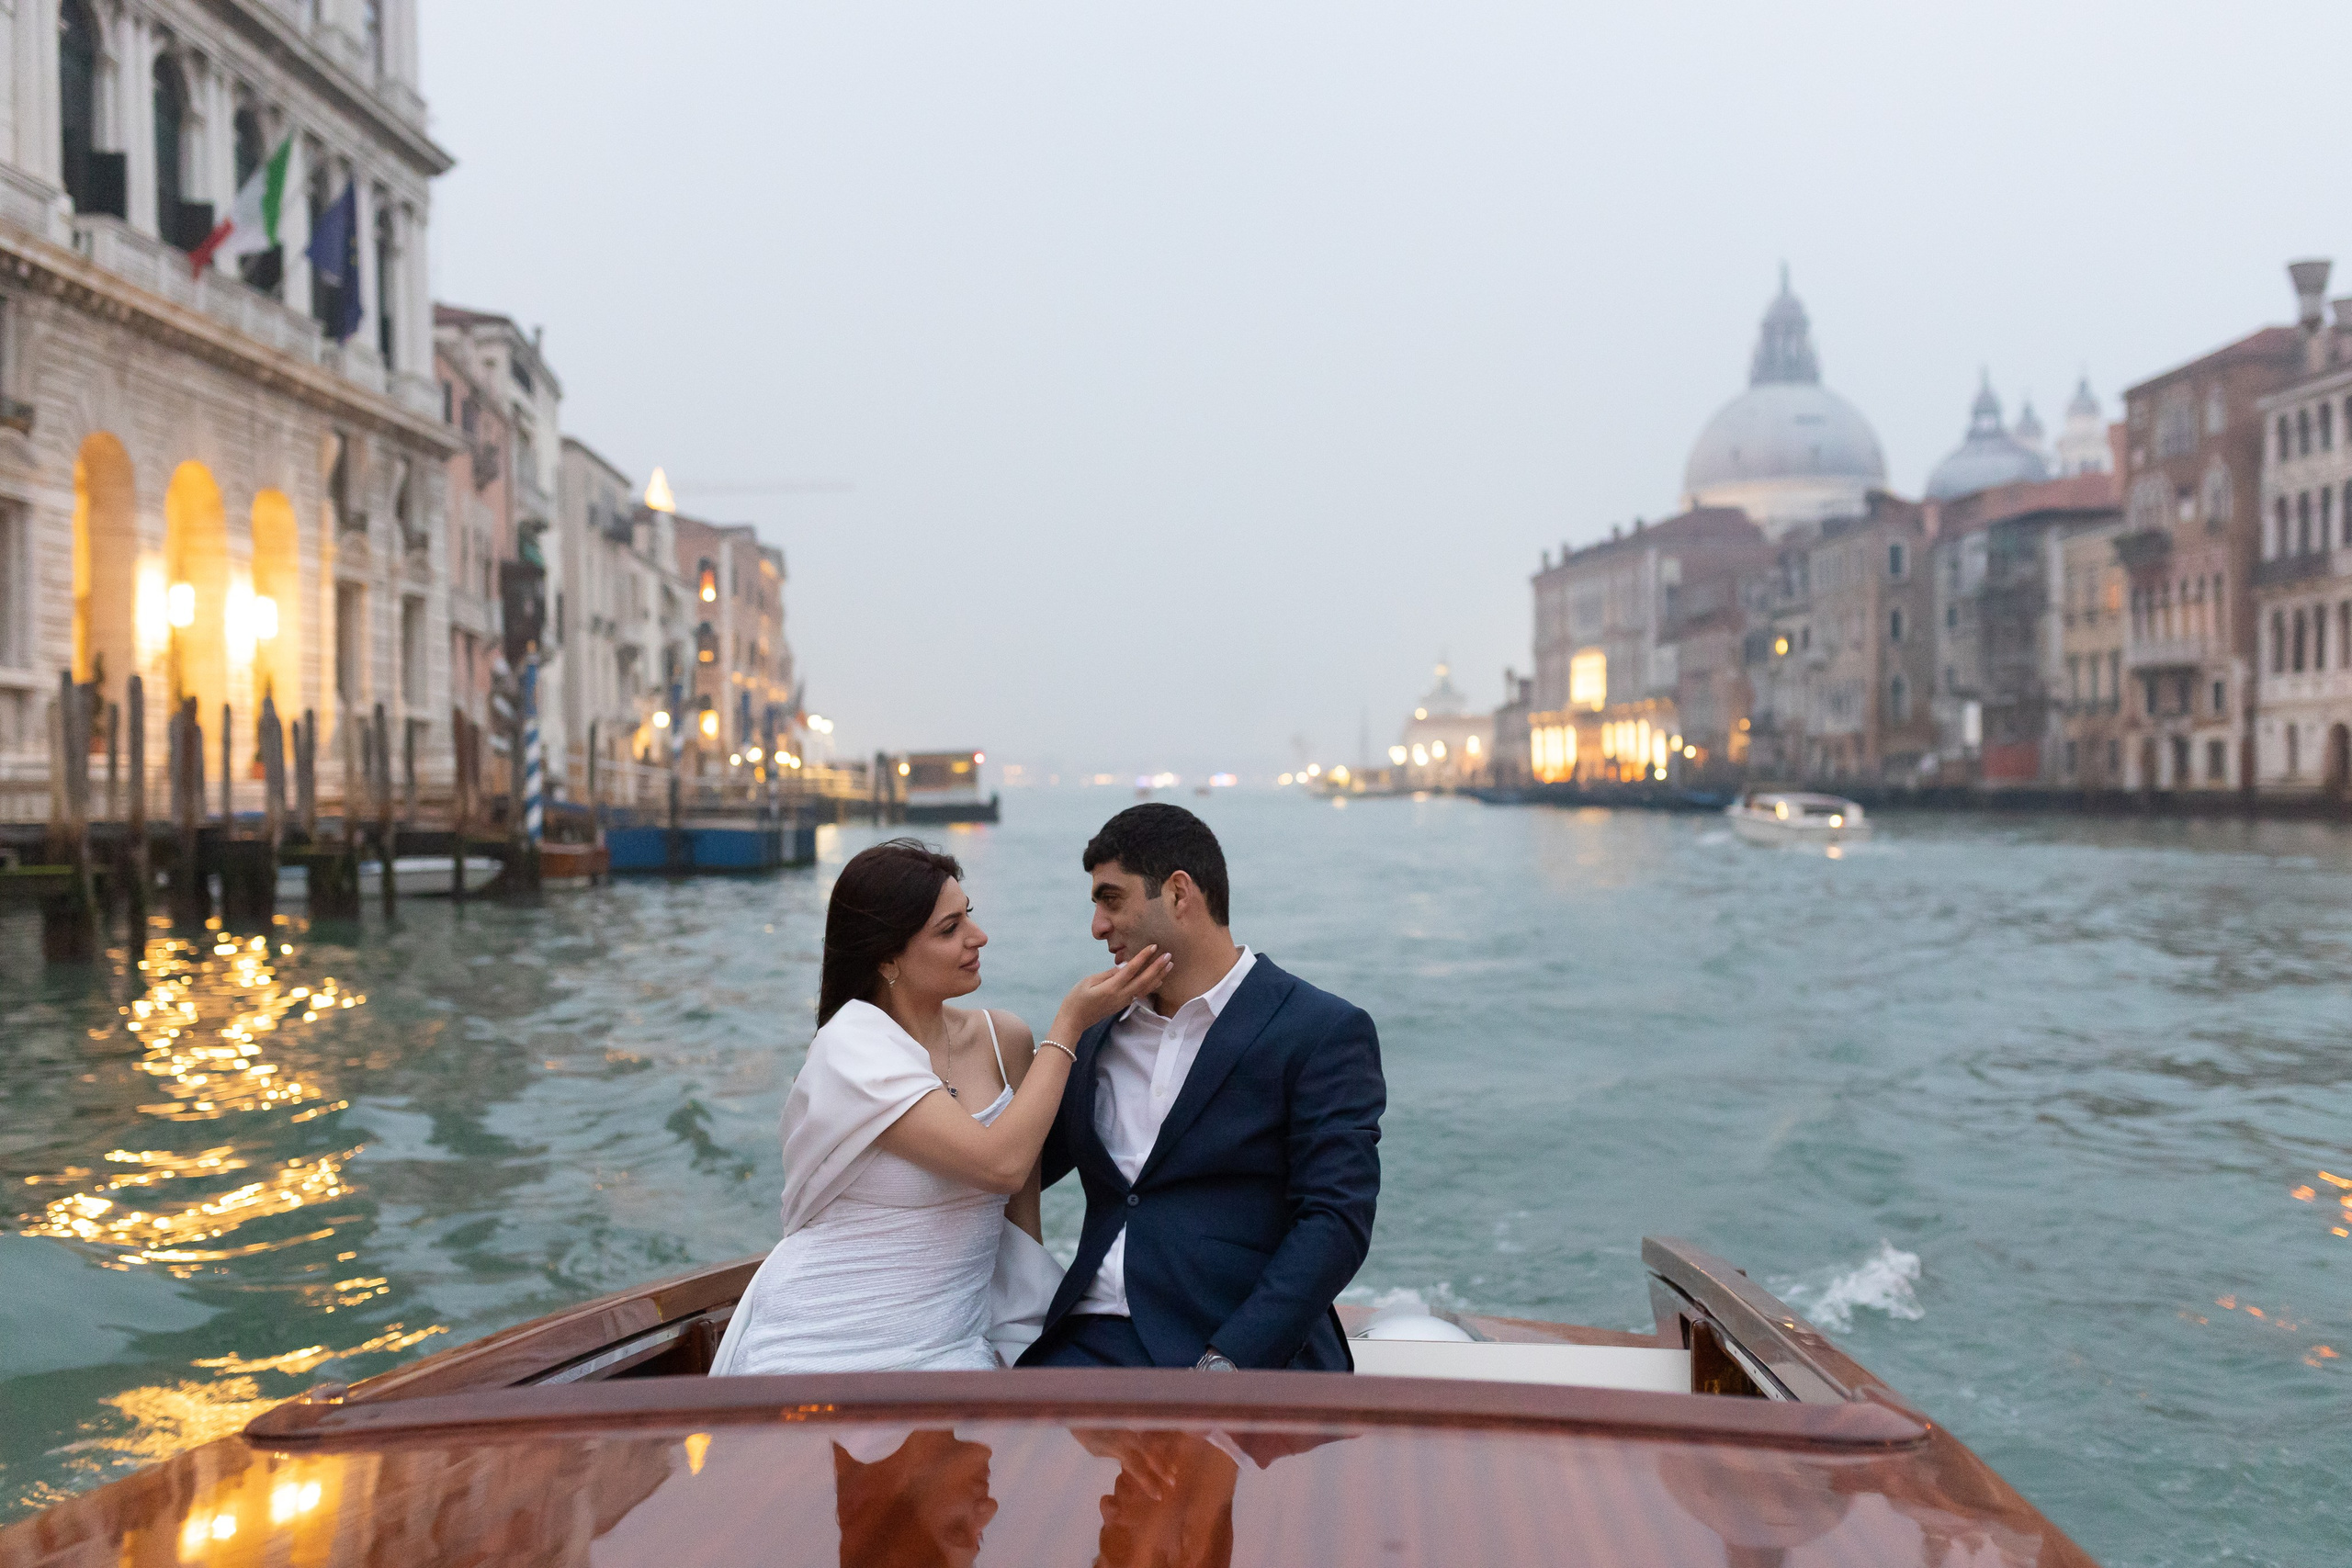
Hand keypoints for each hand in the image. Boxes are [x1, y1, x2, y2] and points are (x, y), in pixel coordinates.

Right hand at [1052, 945, 1172, 1039]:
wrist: (1074, 1021)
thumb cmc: (1077, 999)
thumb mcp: (1089, 981)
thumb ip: (1108, 974)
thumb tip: (1125, 965)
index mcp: (1111, 987)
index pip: (1131, 969)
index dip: (1143, 957)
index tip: (1153, 947)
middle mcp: (1121, 995)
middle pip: (1144, 979)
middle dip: (1157, 967)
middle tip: (1169, 955)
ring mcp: (1123, 1002)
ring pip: (1145, 988)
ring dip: (1158, 976)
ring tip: (1169, 966)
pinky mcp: (1122, 1005)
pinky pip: (1140, 994)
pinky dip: (1151, 986)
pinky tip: (1158, 980)